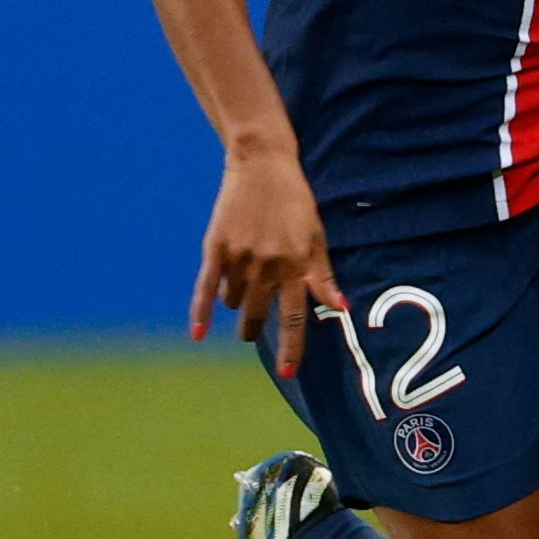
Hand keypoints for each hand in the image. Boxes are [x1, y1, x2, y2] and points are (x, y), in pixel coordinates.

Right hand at [191, 147, 343, 376]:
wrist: (262, 166)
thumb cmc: (295, 204)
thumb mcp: (317, 237)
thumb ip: (324, 276)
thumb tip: (341, 309)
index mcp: (296, 265)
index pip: (295, 317)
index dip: (291, 347)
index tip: (287, 372)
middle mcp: (267, 266)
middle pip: (259, 316)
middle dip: (254, 331)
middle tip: (252, 334)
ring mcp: (239, 258)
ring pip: (234, 302)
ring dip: (238, 305)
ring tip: (242, 288)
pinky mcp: (216, 248)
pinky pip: (205, 288)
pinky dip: (200, 312)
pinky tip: (197, 334)